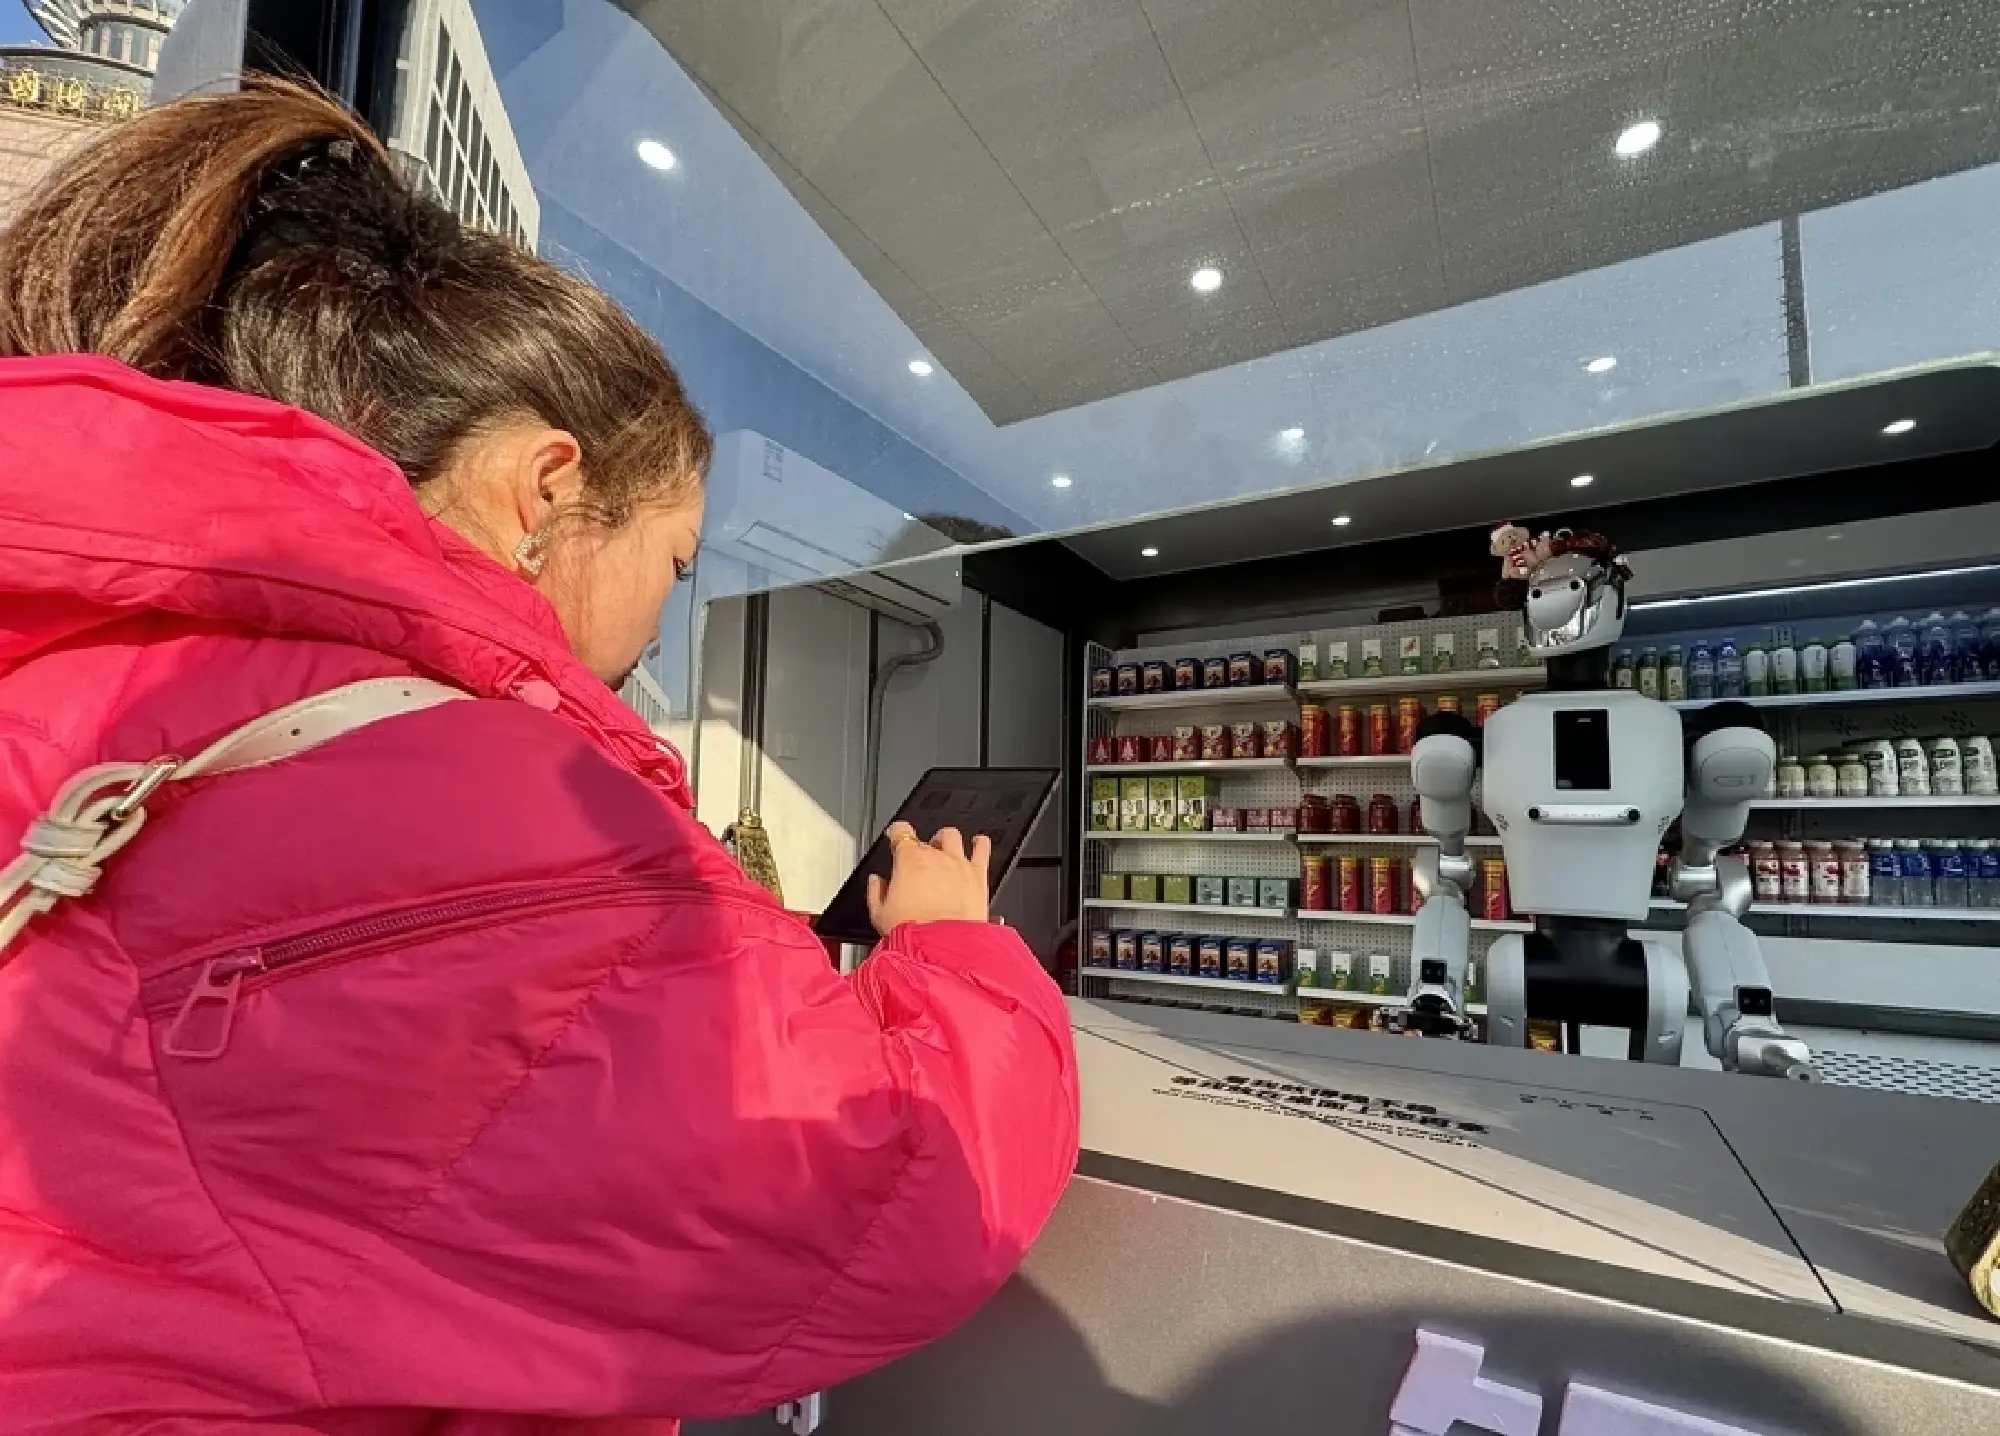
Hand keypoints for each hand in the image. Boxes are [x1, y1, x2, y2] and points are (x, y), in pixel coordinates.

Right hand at [866, 822, 991, 935]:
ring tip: (945, 846)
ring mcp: (958, 863)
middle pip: (927, 838)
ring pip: (953, 836)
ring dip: (947, 839)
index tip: (896, 835)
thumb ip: (876, 893)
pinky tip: (979, 843)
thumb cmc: (913, 931)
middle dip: (922, 845)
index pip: (901, 833)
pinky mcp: (978, 875)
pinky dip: (980, 843)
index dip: (897, 832)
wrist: (941, 946)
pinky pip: (982, 848)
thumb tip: (875, 883)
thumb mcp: (880, 914)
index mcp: (909, 860)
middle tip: (921, 856)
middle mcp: (935, 856)